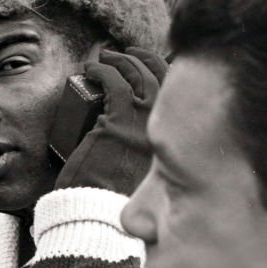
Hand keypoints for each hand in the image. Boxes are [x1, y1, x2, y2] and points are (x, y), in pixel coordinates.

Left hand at [55, 47, 166, 195]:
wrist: (92, 213)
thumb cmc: (104, 196)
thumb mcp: (133, 171)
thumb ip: (139, 151)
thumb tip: (132, 132)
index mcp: (168, 142)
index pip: (176, 98)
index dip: (163, 75)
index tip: (147, 64)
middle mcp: (161, 132)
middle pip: (163, 81)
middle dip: (144, 60)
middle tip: (126, 53)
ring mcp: (140, 127)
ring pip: (139, 78)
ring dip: (122, 61)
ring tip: (105, 56)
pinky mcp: (115, 124)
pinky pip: (114, 85)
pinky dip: (102, 72)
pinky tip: (90, 69)